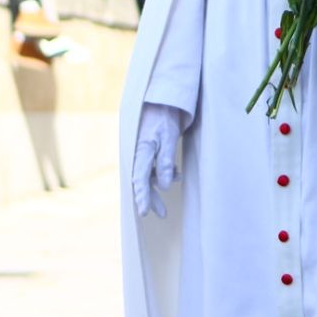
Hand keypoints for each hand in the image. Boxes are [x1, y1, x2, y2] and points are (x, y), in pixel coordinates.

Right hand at [132, 103, 182, 218]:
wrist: (162, 100)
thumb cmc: (164, 117)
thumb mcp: (168, 138)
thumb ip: (165, 162)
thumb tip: (164, 187)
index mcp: (141, 151)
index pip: (139, 179)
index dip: (142, 197)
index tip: (144, 213)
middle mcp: (139, 154)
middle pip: (142, 182)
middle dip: (151, 198)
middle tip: (161, 215)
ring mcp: (144, 153)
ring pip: (149, 176)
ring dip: (159, 185)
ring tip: (171, 195)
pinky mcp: (150, 150)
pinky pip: (154, 167)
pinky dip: (165, 173)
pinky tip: (177, 174)